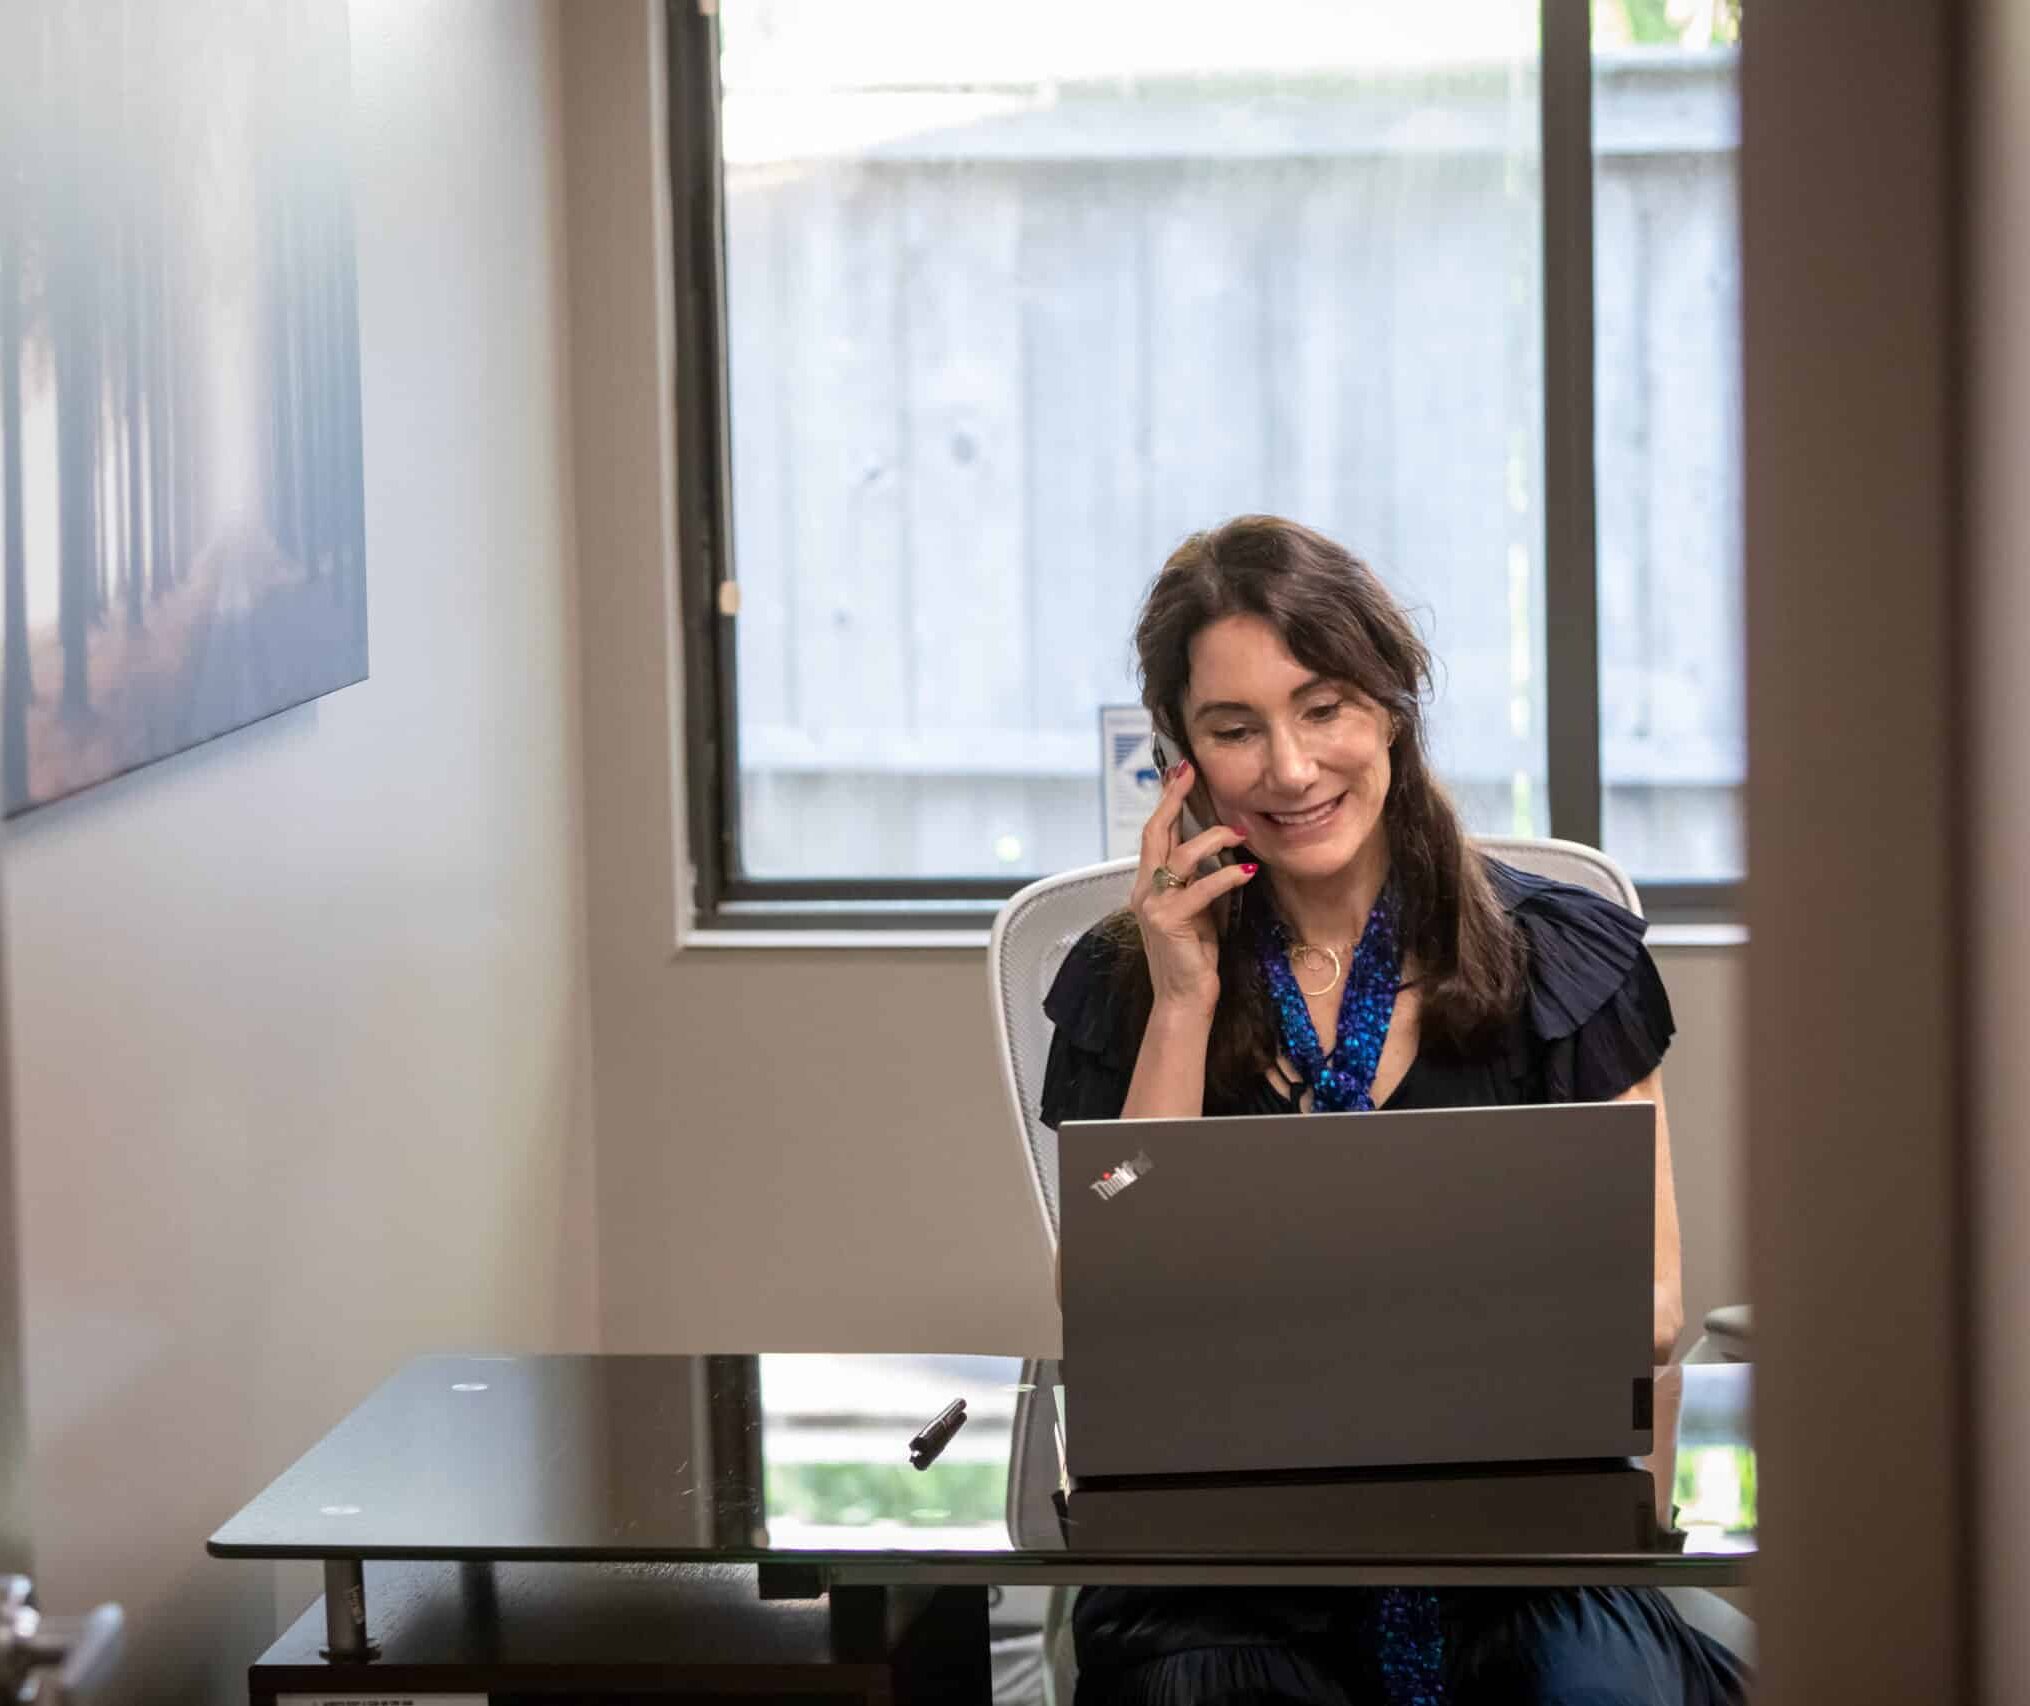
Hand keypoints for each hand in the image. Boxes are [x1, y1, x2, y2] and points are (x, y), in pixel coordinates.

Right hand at [1131, 759, 1256, 1016]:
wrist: (1183, 999)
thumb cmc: (1194, 956)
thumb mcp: (1197, 909)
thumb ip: (1199, 880)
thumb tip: (1223, 850)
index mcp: (1148, 886)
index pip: (1154, 835)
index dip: (1166, 802)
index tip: (1180, 774)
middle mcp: (1144, 891)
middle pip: (1155, 833)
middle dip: (1174, 800)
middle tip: (1191, 774)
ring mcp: (1154, 905)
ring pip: (1180, 855)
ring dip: (1213, 839)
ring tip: (1240, 834)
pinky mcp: (1170, 921)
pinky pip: (1202, 888)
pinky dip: (1227, 876)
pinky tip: (1247, 872)